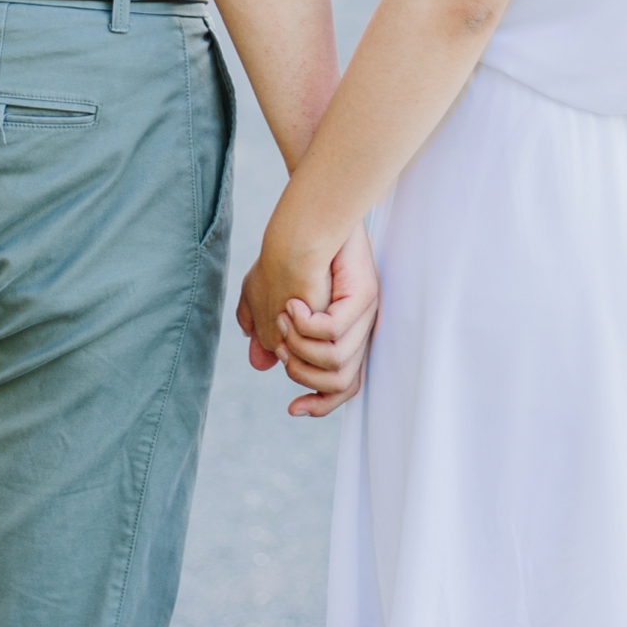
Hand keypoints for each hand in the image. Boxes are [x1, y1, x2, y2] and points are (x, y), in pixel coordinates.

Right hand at [237, 222, 379, 417]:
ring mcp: (366, 314)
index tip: (292, 409)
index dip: (321, 406)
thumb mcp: (267, 299)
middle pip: (341, 383)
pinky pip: (333, 331)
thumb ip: (266, 332)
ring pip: (336, 361)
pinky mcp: (364, 295)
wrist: (306, 217)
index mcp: (345, 336)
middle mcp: (361, 329)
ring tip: (286, 318)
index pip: (345, 388)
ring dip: (301, 346)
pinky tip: (294, 304)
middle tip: (282, 344)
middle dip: (303, 372)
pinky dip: (307, 323)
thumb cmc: (287, 256)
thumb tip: (261, 364)